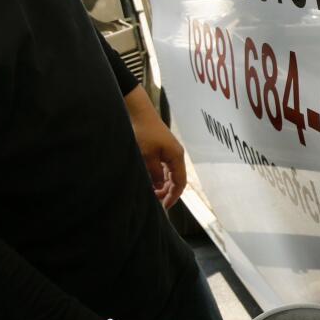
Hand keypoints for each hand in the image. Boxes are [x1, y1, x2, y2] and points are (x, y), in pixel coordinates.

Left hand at [125, 85, 185, 206]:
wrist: (139, 113)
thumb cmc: (144, 132)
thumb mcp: (147, 156)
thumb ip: (154, 173)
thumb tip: (158, 187)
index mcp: (176, 157)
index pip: (180, 182)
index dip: (173, 196)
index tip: (165, 206)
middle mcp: (176, 155)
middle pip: (176, 179)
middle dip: (167, 191)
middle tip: (154, 200)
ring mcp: (169, 151)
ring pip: (169, 173)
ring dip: (162, 184)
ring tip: (150, 192)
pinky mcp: (162, 148)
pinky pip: (164, 167)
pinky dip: (158, 175)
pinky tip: (150, 180)